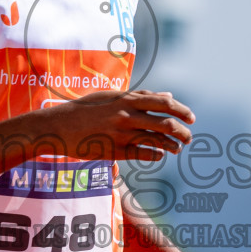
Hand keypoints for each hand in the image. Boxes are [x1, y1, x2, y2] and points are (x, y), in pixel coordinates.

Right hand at [37, 89, 194, 161]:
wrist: (59, 126)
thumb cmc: (86, 109)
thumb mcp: (112, 97)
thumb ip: (140, 96)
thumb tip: (169, 96)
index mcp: (127, 99)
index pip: (163, 103)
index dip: (182, 111)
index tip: (191, 118)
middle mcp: (127, 115)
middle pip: (166, 122)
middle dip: (183, 130)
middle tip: (189, 137)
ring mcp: (122, 133)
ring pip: (157, 140)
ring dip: (173, 145)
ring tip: (178, 148)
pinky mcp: (115, 150)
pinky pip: (143, 154)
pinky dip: (156, 155)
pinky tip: (159, 155)